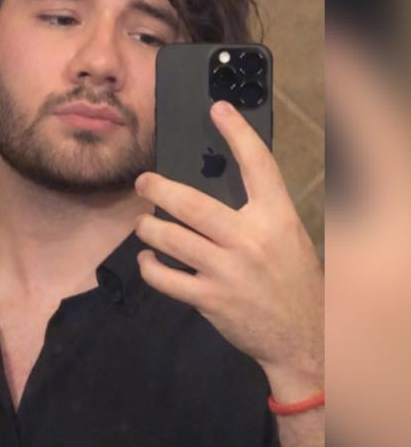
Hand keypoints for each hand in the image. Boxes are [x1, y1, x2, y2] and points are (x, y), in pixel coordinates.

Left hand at [134, 100, 322, 397]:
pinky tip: (147, 258)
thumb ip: (257, 211)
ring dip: (148, 227)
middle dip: (159, 188)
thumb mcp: (286, 236)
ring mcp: (227, 271)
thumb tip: (215, 184)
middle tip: (143, 181)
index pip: (258, 165)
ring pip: (171, 238)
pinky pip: (165, 278)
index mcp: (276, 217)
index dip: (237, 132)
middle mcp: (250, 240)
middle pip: (193, 203)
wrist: (304, 337)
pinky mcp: (209, 299)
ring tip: (141, 223)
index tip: (218, 109)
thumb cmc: (293, 280)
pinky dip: (149, 265)